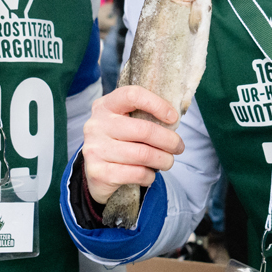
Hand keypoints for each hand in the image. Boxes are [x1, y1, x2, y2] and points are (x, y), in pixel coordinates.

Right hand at [82, 86, 183, 204]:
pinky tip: (149, 174)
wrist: (92, 172)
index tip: (173, 118)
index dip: (157, 104)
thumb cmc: (117, 142)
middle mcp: (97, 125)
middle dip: (169, 141)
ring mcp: (96, 149)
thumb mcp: (122, 122)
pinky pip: (136, 173)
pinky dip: (150, 176)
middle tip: (178, 147)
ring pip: (143, 154)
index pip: (133, 95)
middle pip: (144, 130)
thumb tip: (173, 121)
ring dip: (164, 160)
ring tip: (168, 161)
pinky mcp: (99, 172)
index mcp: (105, 106)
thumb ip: (142, 117)